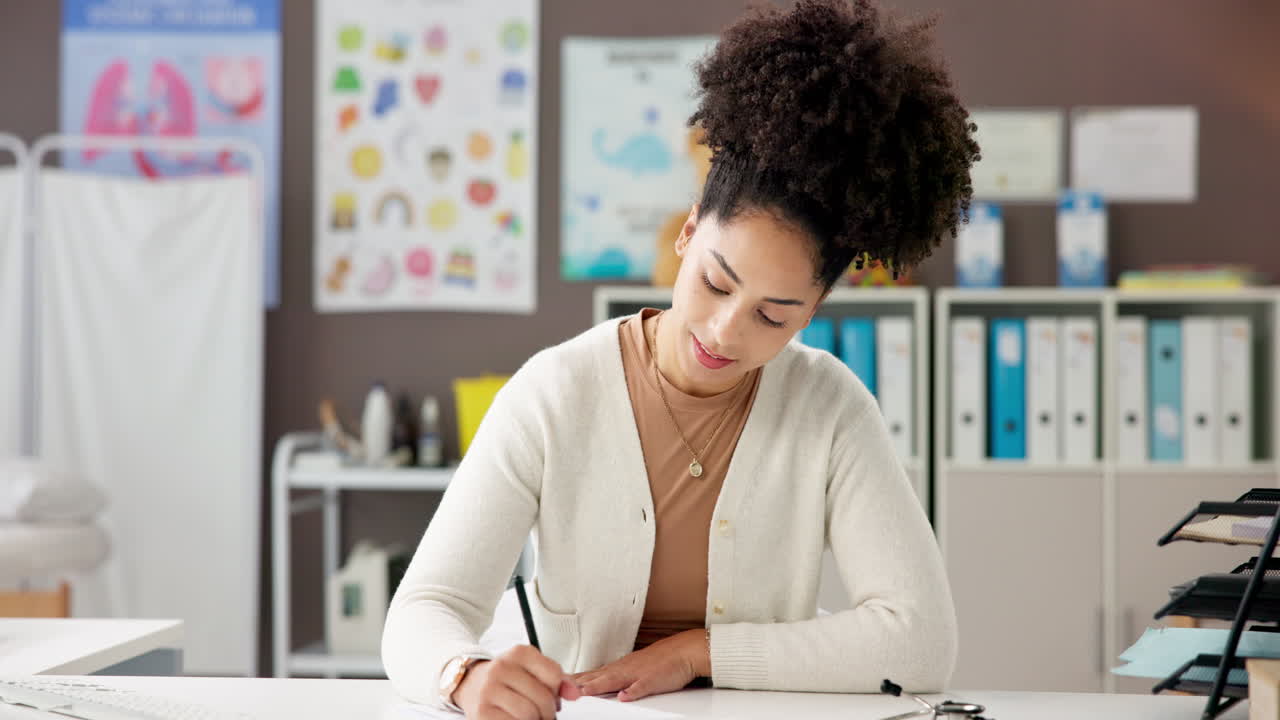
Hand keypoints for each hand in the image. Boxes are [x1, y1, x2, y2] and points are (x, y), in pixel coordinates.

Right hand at [453, 645, 581, 719]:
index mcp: (519, 653)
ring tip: (529, 717)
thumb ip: (557, 678)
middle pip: (543, 698)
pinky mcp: (481, 711)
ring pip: (529, 714)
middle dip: (547, 711)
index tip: (552, 697)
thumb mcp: (531, 669)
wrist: (470, 683)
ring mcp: (489, 689)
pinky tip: (514, 718)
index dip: (557, 692)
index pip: (554, 675)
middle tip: (543, 714)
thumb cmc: (507, 678)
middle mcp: (502, 667)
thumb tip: (575, 693)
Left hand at [571, 629, 709, 701]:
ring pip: (614, 679)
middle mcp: (625, 669)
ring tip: (584, 692)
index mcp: (620, 668)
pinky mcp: (654, 679)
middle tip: (561, 687)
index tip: (558, 683)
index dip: (576, 679)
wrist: (685, 650)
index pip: (593, 675)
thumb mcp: (635, 669)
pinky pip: (642, 686)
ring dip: (598, 685)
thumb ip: (617, 678)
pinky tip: (624, 697)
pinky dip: (632, 691)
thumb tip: (600, 685)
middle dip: (580, 683)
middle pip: (598, 677)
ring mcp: (638, 673)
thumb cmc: (662, 661)